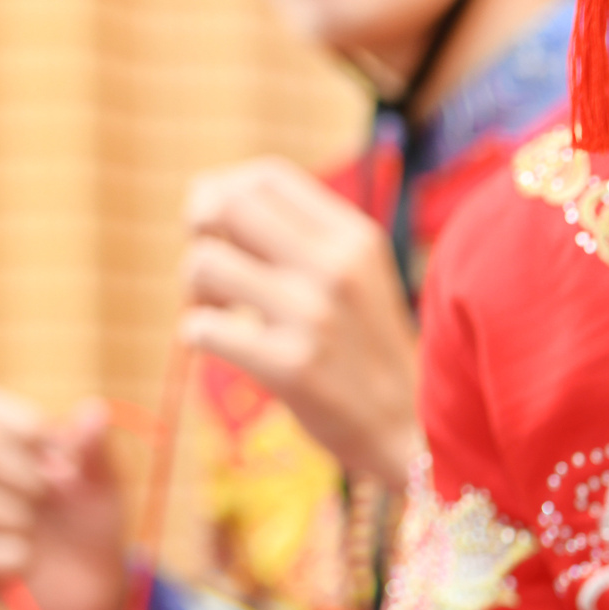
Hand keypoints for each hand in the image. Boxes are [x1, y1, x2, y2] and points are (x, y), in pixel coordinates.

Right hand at [0, 392, 124, 609]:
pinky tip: (26, 558)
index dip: (30, 433)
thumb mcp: (99, 484)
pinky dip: (18, 557)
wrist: (85, 583)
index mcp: (2, 446)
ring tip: (31, 526)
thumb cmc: (90, 521)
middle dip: (26, 476)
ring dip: (21, 518)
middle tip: (44, 494)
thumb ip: (92, 449)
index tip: (59, 459)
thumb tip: (96, 410)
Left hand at [182, 158, 420, 488]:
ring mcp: (314, 316)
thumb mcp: (359, 279)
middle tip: (216, 273)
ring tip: (224, 315)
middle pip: (223, 205)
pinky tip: (229, 351)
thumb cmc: (369, 353)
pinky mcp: (292, 366)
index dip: (224, 192)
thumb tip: (209, 203)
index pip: (265, 176)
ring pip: (202, 264)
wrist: (414, 433)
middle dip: (200, 233)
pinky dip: (200, 337)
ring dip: (194, 292)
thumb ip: (303, 240)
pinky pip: (201, 328)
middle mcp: (337, 267)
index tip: (223, 229)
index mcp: (356, 238)